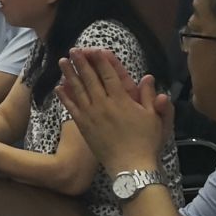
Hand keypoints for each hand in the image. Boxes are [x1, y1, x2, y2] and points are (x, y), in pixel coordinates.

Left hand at [58, 48, 170, 175]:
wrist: (130, 166)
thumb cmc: (147, 142)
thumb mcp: (156, 118)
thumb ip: (151, 97)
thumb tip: (148, 77)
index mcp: (123, 100)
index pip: (110, 75)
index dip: (101, 61)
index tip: (95, 49)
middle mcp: (104, 104)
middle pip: (90, 79)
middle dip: (82, 62)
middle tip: (74, 49)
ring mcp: (92, 115)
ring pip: (78, 90)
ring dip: (70, 74)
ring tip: (63, 61)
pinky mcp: (83, 126)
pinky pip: (72, 108)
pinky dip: (65, 96)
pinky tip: (58, 86)